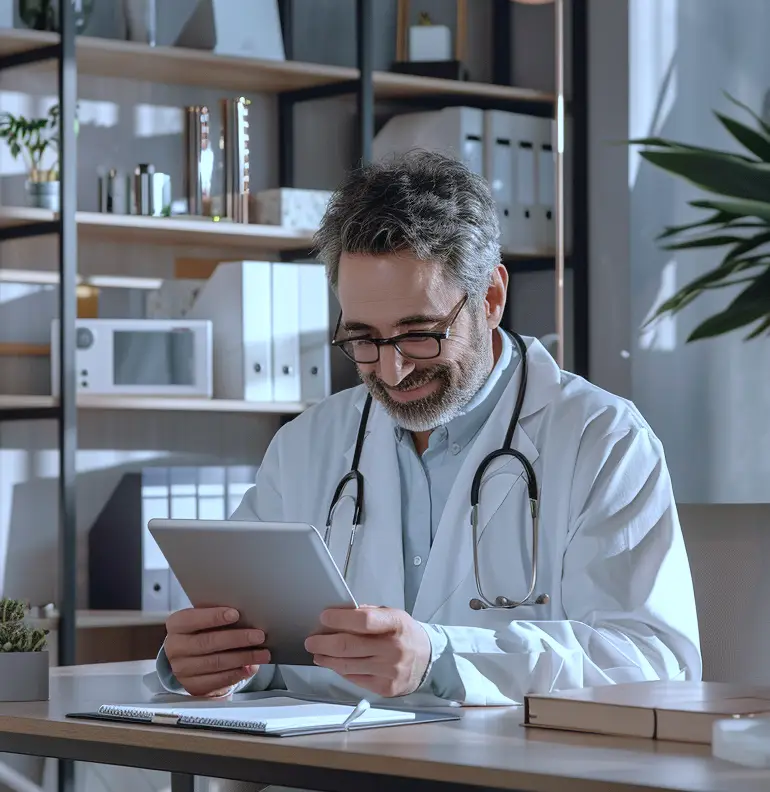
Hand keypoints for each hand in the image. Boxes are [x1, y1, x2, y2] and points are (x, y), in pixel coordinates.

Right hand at [164, 607, 269, 696]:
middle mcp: (175, 648)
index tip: (235, 614)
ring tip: (262, 653)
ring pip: (216, 663)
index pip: (192, 619)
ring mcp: (182, 669)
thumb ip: (219, 616)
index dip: (214, 617)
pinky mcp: (192, 686)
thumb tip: (246, 616)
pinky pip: (217, 680)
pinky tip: (250, 667)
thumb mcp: (205, 619)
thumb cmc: (204, 631)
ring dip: (243, 657)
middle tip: (258, 635)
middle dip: (237, 638)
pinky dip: (237, 673)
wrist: (191, 658)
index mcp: (177, 625)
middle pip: (208, 642)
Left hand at [304, 606, 430, 696]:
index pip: (363, 621)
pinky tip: (334, 664)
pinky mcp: (385, 688)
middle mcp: (393, 648)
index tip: (324, 617)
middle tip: (311, 640)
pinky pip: (354, 678)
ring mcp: (389, 671)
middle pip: (349, 646)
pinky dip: (340, 670)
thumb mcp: (392, 615)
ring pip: (347, 665)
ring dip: (327, 658)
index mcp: (396, 624)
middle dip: (324, 643)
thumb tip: (338, 615)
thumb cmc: (404, 633)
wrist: (428, 660)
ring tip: (317, 653)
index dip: (340, 619)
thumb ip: (367, 614)